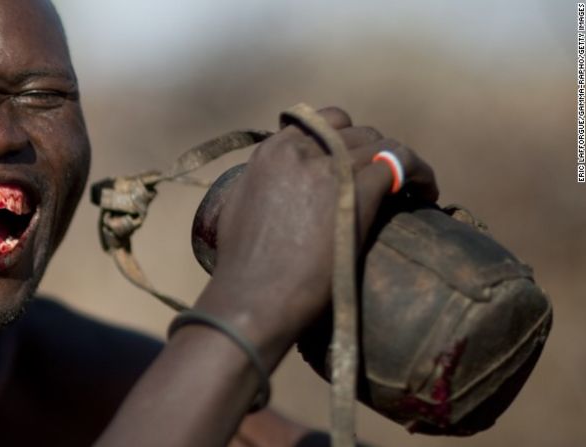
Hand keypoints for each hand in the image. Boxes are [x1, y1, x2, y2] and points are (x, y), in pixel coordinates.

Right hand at [196, 106, 437, 365]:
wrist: (253, 297)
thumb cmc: (243, 269)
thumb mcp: (237, 210)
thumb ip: (258, 187)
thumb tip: (270, 187)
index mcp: (272, 153)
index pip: (319, 122)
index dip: (342, 139)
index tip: (353, 161)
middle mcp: (301, 150)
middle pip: (354, 132)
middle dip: (372, 154)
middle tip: (383, 182)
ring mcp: (331, 168)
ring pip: (381, 144)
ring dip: (401, 163)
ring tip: (414, 187)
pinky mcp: (358, 191)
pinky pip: (401, 164)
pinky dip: (420, 175)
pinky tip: (427, 194)